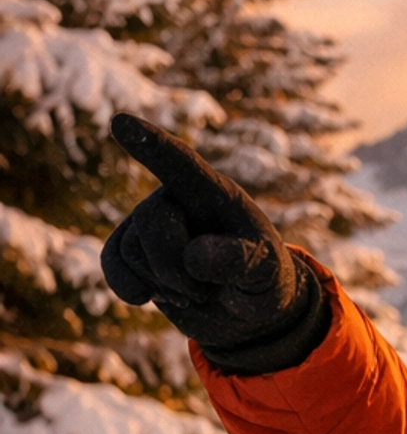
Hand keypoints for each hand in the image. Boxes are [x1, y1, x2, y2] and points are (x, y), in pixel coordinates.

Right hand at [103, 115, 316, 359]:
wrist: (246, 312)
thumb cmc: (263, 281)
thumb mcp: (267, 274)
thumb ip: (241, 261)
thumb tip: (192, 257)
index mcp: (216, 193)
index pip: (182, 164)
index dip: (153, 144)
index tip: (122, 122)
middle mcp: (178, 199)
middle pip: (153, 221)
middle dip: (175, 269)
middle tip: (206, 291)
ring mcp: (152, 223)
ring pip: (131, 249)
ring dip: (164, 285)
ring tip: (196, 292)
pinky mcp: (134, 250)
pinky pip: (112, 262)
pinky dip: (128, 286)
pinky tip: (144, 299)